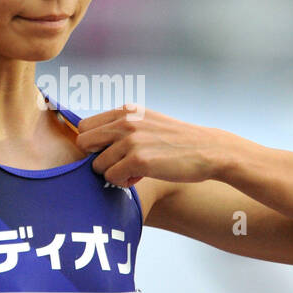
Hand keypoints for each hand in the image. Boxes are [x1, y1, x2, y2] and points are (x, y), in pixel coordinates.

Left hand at [73, 104, 227, 187]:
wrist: (208, 150)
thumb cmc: (176, 141)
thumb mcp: (148, 122)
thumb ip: (122, 126)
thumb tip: (90, 143)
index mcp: (126, 111)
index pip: (85, 126)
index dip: (93, 144)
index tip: (109, 152)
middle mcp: (125, 122)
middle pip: (83, 143)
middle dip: (96, 157)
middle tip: (116, 163)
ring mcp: (131, 140)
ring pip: (97, 165)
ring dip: (112, 173)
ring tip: (134, 171)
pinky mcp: (139, 160)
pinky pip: (112, 177)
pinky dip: (123, 182)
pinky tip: (139, 177)